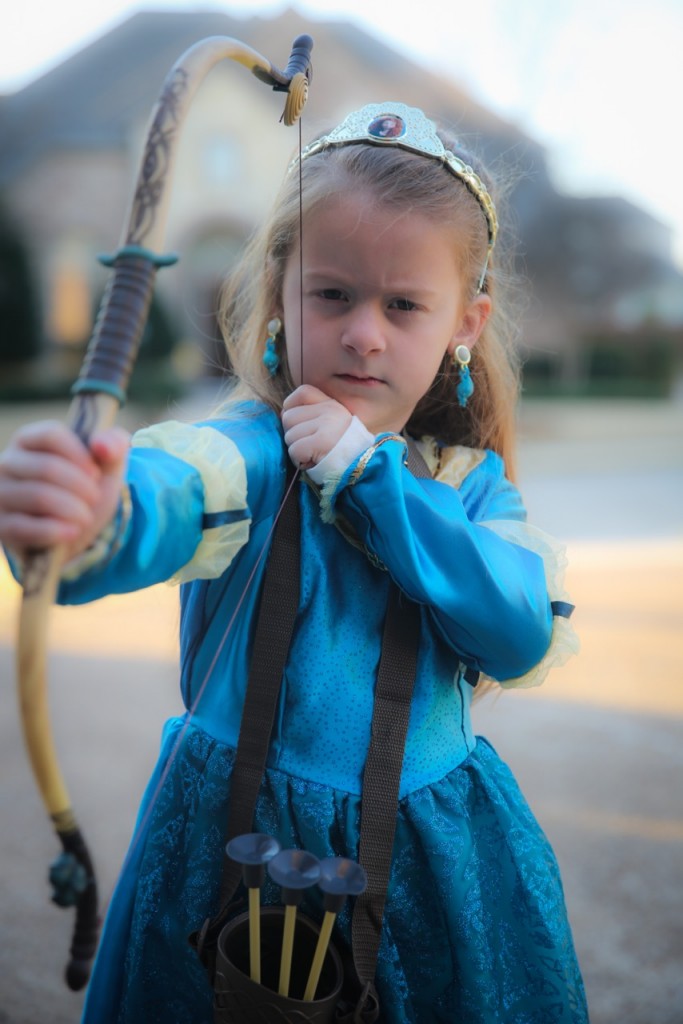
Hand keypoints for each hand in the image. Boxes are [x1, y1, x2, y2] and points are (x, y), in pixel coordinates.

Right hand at [0, 420, 129, 563]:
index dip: (79, 454)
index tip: (96, 473)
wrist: (76, 530)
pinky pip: (24, 527)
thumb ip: (113, 446)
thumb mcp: (106, 466)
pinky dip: (55, 531)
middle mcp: (8, 463)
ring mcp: (1, 494)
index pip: (51, 435)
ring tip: (86, 517)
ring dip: (73, 510)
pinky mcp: (1, 525)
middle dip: (81, 487)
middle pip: (47, 467)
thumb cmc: (87, 489)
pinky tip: (72, 532)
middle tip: (94, 498)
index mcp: (30, 440)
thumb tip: (102, 444)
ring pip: (39, 497)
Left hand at [281, 386, 352, 468]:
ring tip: (312, 454)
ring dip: (296, 449)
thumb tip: (283, 413)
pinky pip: (294, 450)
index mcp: (332, 405)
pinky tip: (311, 461)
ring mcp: (326, 425)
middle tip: (308, 445)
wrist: (360, 468)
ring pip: (289, 435)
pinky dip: (298, 460)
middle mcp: (329, 411)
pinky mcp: (321, 442)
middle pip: (289, 417)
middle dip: (292, 434)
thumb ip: (310, 414)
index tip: (297, 423)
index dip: (291, 405)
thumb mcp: (331, 425)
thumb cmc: (339, 450)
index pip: (303, 392)